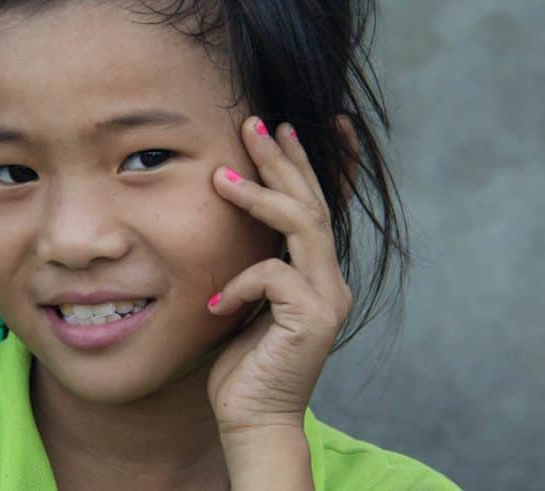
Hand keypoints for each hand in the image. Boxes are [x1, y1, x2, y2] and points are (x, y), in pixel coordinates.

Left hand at [206, 115, 352, 436]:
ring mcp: (327, 298)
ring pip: (301, 225)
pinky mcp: (313, 320)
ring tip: (222, 174)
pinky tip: (214, 304)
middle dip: (282, 159)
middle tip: (254, 123)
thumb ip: (252, 263)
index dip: (312, 162)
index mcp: (316, 273)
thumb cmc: (243, 363)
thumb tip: (229, 220)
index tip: (294, 124)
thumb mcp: (245, 300)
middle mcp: (330, 280)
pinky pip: (271, 275)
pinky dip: (238, 281)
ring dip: (261, 194)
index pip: (319, 205)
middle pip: (311, 203)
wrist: (252, 420)